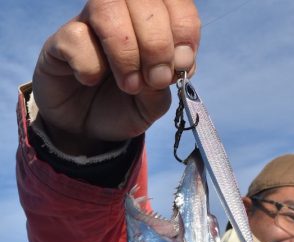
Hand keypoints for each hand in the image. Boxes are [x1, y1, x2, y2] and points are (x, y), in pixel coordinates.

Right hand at [32, 0, 200, 154]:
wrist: (88, 129)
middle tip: (155, 80)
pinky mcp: (62, 38)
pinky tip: (90, 81)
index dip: (183, 30)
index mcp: (154, 21)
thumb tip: (168, 69)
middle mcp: (123, 12)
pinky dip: (90, 66)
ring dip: (126, 52)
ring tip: (129, 85)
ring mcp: (90, 21)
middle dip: (157, 44)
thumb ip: (165, 88)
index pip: (176, 1)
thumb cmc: (125, 106)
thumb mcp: (153, 104)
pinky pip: (77, 37)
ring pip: (108, 7)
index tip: (180, 65)